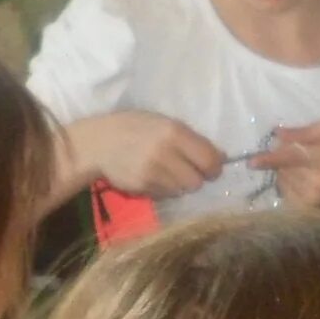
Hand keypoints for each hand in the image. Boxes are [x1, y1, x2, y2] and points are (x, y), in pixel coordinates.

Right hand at [71, 109, 223, 198]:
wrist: (97, 142)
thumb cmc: (135, 128)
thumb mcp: (164, 123)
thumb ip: (191, 139)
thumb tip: (221, 158)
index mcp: (174, 132)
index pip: (210, 160)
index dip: (215, 167)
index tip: (210, 168)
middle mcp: (165, 153)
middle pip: (198, 181)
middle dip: (196, 178)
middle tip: (187, 172)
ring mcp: (152, 172)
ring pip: (182, 190)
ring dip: (180, 185)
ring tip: (166, 172)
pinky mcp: (142, 187)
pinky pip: (165, 195)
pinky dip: (164, 189)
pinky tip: (152, 177)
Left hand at [247, 119, 319, 208]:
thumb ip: (304, 131)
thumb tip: (277, 134)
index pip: (292, 157)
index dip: (270, 159)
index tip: (252, 163)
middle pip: (283, 168)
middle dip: (283, 161)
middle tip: (300, 158)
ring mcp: (314, 199)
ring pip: (283, 181)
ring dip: (287, 174)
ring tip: (306, 172)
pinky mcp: (309, 210)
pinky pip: (287, 193)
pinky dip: (290, 186)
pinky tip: (305, 184)